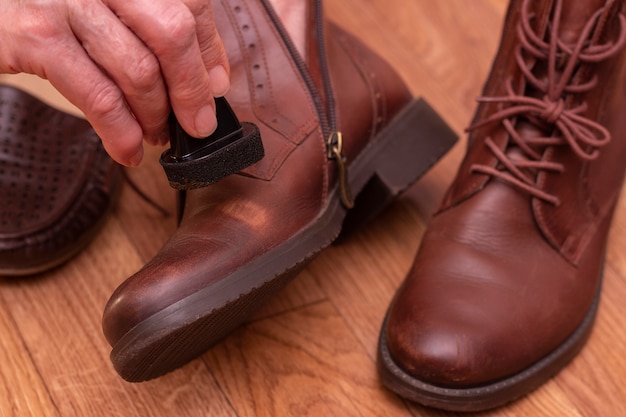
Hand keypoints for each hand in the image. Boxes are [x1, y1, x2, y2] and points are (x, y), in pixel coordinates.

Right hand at [0, 0, 228, 165]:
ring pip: (139, 70)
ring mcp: (66, 0)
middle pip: (173, 33)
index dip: (210, 52)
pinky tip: (126, 151)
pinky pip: (100, 96)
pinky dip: (120, 134)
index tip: (216, 88)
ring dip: (154, 117)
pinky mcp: (36, 35)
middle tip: (195, 125)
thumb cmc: (48, 8)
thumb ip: (157, 31)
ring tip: (154, 136)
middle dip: (191, 90)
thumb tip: (214, 80)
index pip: (190, 4)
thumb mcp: (104, 6)